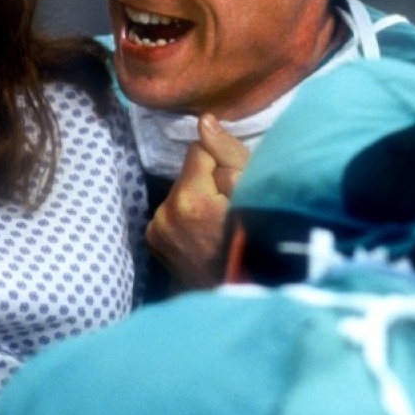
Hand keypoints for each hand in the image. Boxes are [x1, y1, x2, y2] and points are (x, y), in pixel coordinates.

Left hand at [145, 114, 249, 290]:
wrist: (247, 293)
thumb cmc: (260, 240)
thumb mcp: (256, 189)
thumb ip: (227, 152)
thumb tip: (202, 121)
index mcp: (188, 201)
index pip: (198, 150)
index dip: (222, 164)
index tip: (235, 189)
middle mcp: (164, 217)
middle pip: (188, 174)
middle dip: (208, 183)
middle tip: (230, 211)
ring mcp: (156, 233)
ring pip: (181, 192)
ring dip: (198, 200)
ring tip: (219, 226)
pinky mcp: (154, 243)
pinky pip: (173, 211)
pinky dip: (188, 217)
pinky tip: (205, 235)